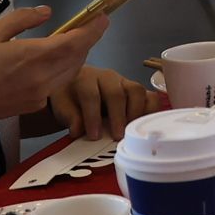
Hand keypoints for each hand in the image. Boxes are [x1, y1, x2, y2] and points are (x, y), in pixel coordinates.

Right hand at [0, 7, 107, 129]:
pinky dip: (63, 71)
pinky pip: (59, 84)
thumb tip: (47, 12)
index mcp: (35, 55)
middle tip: (86, 27)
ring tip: (71, 42)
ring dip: (77, 56)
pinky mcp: (37, 104)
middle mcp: (45, 76)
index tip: (102, 18)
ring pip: (72, 72)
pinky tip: (50, 64)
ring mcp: (43, 93)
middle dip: (87, 40)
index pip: (76, 41)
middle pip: (79, 56)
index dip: (93, 29)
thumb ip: (22, 19)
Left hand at [48, 65, 162, 139]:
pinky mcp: (136, 92)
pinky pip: (150, 97)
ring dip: (136, 113)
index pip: (91, 95)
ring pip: (137, 91)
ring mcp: (124, 82)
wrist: (77, 91)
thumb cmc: (70, 99)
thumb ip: (69, 117)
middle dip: (118, 117)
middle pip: (116, 93)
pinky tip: (145, 126)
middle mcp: (107, 77)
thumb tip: (78, 130)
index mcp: (85, 79)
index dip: (92, 116)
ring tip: (131, 132)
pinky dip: (151, 111)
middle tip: (117, 136)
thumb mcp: (62, 107)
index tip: (94, 136)